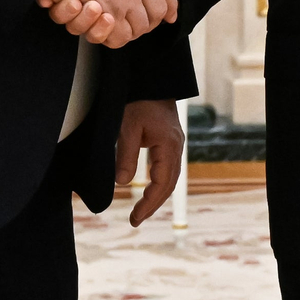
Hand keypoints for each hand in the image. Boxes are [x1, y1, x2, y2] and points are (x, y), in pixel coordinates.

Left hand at [116, 99, 183, 226]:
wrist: (152, 79)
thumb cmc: (139, 101)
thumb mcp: (128, 127)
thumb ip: (126, 155)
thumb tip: (122, 183)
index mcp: (169, 146)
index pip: (161, 184)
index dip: (148, 204)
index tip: (134, 218)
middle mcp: (176, 148)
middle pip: (168, 185)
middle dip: (152, 205)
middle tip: (135, 220)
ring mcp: (175, 145)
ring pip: (169, 178)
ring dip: (156, 196)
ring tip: (141, 211)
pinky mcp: (169, 142)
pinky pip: (167, 169)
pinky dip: (158, 183)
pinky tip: (148, 190)